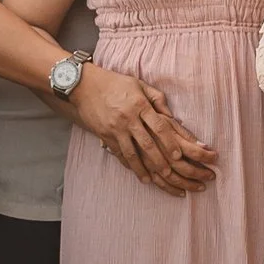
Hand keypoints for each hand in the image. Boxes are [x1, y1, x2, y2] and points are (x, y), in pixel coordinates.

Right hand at [72, 62, 217, 191]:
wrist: (85, 85)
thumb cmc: (116, 83)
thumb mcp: (139, 85)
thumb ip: (157, 99)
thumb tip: (172, 116)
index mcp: (140, 105)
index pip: (159, 126)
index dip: (169, 142)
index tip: (178, 155)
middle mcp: (128, 118)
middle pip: (147, 144)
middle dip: (159, 161)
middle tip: (170, 173)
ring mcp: (115, 128)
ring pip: (132, 153)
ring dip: (142, 168)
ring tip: (151, 180)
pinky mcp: (105, 135)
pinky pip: (118, 152)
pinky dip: (127, 164)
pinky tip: (135, 172)